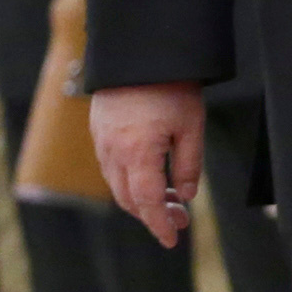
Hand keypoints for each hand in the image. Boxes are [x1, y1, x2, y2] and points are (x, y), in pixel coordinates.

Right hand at [92, 82, 208, 248]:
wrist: (139, 51)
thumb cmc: (171, 86)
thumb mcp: (192, 125)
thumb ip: (190, 165)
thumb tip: (186, 196)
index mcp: (138, 151)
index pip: (146, 201)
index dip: (159, 224)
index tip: (173, 240)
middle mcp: (113, 151)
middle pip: (129, 199)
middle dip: (154, 215)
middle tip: (181, 220)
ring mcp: (101, 141)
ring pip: (118, 185)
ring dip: (142, 199)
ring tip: (173, 200)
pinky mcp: (99, 132)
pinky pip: (111, 168)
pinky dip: (130, 181)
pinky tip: (153, 179)